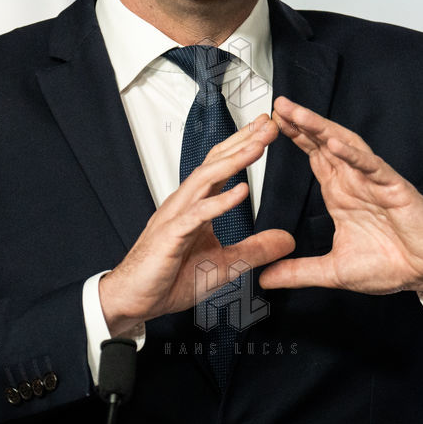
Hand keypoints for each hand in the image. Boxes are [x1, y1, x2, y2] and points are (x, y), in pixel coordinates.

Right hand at [99, 115, 295, 335]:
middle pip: (215, 162)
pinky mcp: (170, 236)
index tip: (267, 128)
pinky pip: (197, 215)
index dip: (244, 145)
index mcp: (197, 206)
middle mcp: (185, 203)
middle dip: (243, 140)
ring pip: (205, 180)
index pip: (222, 166)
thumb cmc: (169, 279)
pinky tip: (241, 192)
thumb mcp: (226, 265)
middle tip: (269, 123)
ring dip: (233, 161)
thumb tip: (287, 240)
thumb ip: (255, 249)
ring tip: (258, 146)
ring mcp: (176, 216)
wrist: (135, 300)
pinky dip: (220, 202)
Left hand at [258, 97, 422, 305]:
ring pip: (345, 147)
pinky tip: (336, 144)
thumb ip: (298, 272)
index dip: (294, 138)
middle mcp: (355, 182)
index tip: (271, 123)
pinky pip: (372, 167)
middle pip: (324, 144)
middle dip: (302, 123)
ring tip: (299, 114)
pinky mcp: (394, 189)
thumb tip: (265, 278)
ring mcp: (374, 182)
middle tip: (278, 105)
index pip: (314, 157)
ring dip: (321, 129)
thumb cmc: (390, 265)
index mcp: (341, 194)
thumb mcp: (333, 271)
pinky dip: (355, 155)